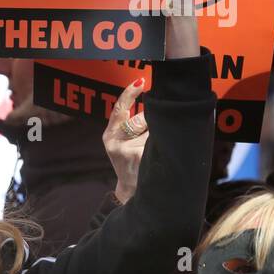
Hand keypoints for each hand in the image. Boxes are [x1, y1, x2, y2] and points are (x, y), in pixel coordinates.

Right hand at [102, 78, 148, 203]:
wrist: (135, 193)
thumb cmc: (134, 163)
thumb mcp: (124, 144)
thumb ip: (133, 126)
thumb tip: (156, 105)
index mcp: (109, 135)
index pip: (119, 108)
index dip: (129, 93)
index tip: (141, 80)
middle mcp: (114, 142)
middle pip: (143, 118)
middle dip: (153, 124)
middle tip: (152, 140)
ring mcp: (126, 150)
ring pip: (154, 130)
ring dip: (159, 137)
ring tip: (153, 153)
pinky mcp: (139, 158)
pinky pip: (159, 142)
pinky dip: (165, 146)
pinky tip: (159, 157)